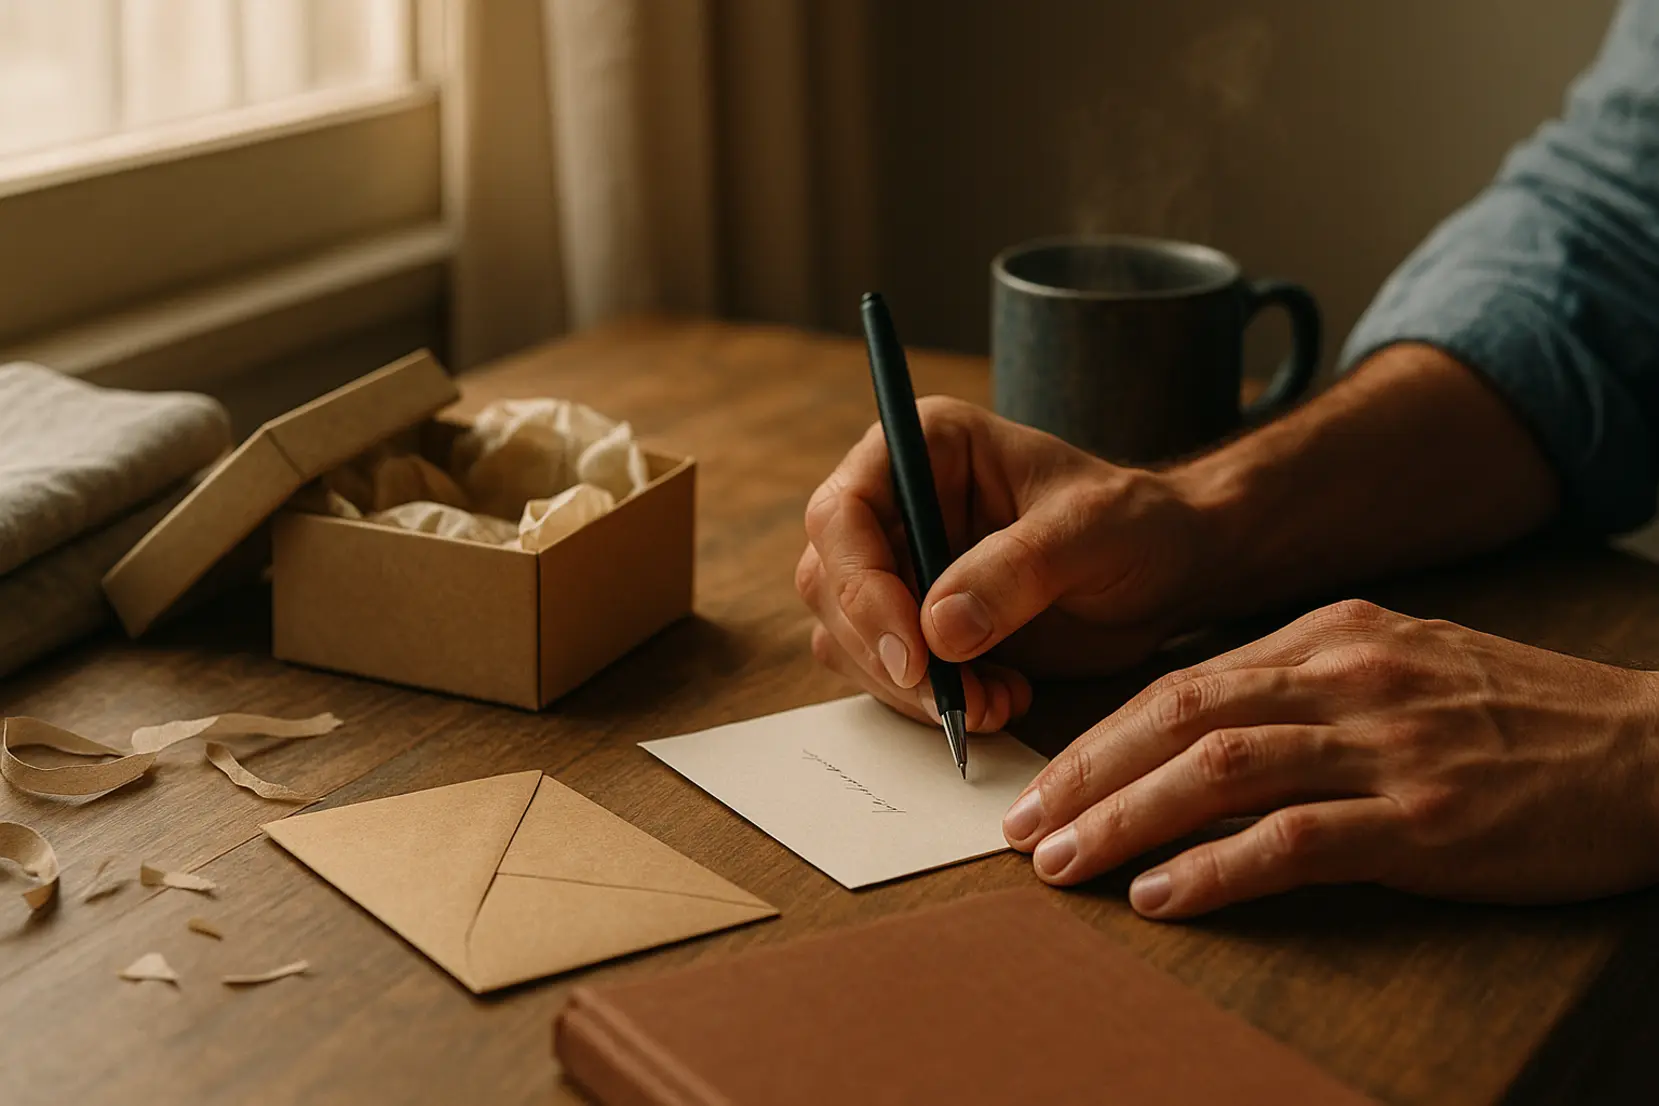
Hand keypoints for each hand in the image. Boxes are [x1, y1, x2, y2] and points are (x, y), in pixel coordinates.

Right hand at [797, 396, 1213, 730]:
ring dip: (909, 688)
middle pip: (830, 582)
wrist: (1165, 572)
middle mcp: (894, 501)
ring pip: (845, 637)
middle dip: (885, 652)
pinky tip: (998, 700)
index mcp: (925, 446)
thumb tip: (937, 629)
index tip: (913, 654)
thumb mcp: (1091, 532)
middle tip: (955, 700)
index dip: (861, 585)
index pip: (843, 512)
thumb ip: (1017, 570)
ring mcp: (897, 565)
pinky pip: (882, 674)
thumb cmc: (1135, 524)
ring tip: (996, 701)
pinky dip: (930, 703)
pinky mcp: (912, 623)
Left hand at [1003, 599, 1658, 916]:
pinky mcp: (1428, 819)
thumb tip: (1195, 724)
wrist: (1655, 751)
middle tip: (1020, 826)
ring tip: (1063, 863)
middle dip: (1086, 773)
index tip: (1041, 782)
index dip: (1100, 736)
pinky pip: (1296, 840)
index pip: (1182, 682)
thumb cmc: (1517, 715)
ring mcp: (1388, 745)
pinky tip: (1161, 896)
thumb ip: (1302, 682)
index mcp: (1333, 635)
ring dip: (1127, 819)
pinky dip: (1218, 869)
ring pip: (1220, 771)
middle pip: (1180, 716)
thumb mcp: (1402, 662)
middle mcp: (1348, 676)